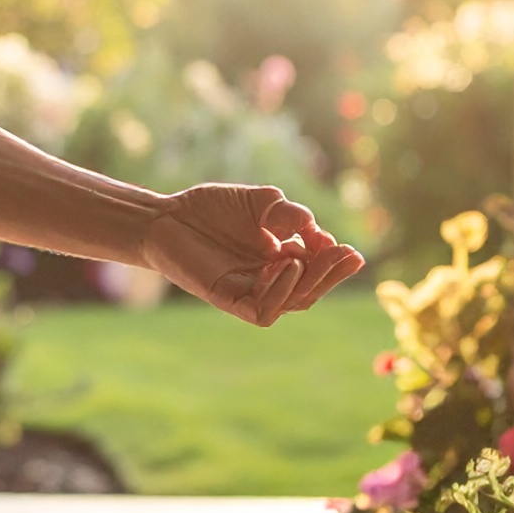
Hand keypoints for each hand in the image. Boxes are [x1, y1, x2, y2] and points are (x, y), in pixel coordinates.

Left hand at [141, 184, 363, 325]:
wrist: (165, 215)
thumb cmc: (211, 207)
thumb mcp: (260, 202)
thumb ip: (289, 215)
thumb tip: (319, 234)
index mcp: (281, 257)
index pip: (317, 268)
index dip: (335, 261)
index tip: (347, 248)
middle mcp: (269, 278)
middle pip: (311, 289)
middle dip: (331, 274)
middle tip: (347, 256)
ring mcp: (250, 291)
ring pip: (292, 302)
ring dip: (309, 283)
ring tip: (309, 257)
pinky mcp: (228, 299)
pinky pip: (262, 310)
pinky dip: (279, 293)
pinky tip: (286, 267)